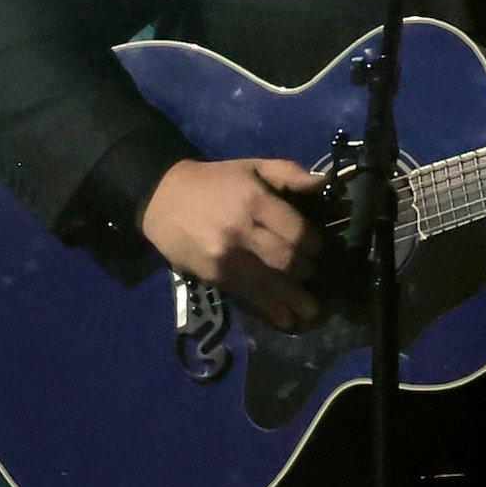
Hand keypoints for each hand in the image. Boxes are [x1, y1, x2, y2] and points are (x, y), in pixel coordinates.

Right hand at [138, 158, 326, 330]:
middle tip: (314, 273)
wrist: (161, 198)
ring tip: (312, 311)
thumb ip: (289, 173)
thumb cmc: (214, 181)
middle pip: (286, 259)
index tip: (319, 248)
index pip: (295, 230)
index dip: (313, 243)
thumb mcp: (251, 166)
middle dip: (306, 270)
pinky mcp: (214, 276)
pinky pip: (247, 295)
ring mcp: (226, 258)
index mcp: (254, 200)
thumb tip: (323, 185)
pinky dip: (269, 309)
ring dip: (295, 299)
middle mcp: (241, 231)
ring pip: (270, 283)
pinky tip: (286, 319)